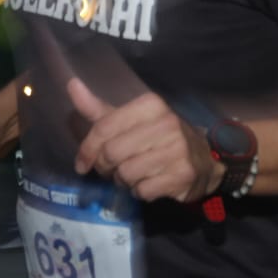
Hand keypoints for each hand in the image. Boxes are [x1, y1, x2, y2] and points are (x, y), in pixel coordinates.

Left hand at [70, 78, 223, 203]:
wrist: (205, 159)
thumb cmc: (160, 137)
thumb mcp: (131, 120)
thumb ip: (99, 108)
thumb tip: (71, 84)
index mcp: (151, 105)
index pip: (104, 127)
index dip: (87, 149)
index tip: (82, 164)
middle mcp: (166, 123)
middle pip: (112, 153)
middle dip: (105, 167)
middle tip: (111, 170)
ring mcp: (177, 150)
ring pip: (126, 174)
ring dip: (123, 181)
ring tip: (133, 175)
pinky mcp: (183, 175)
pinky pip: (142, 190)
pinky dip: (139, 192)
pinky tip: (149, 183)